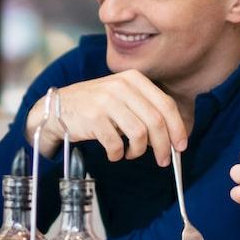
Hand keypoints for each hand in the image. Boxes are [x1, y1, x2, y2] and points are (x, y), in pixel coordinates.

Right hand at [25, 71, 187, 165]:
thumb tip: (171, 138)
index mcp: (134, 79)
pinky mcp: (93, 117)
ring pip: (139, 134)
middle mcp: (121, 86)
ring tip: (131, 154)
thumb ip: (146, 110)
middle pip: (156, 120)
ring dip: (138, 151)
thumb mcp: (123, 97)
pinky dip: (118, 154)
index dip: (177, 127)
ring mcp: (106, 101)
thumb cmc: (96, 106)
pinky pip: (116, 144)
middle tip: (164, 160)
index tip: (181, 146)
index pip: (166, 104)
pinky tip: (114, 154)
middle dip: (163, 145)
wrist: (58, 107)